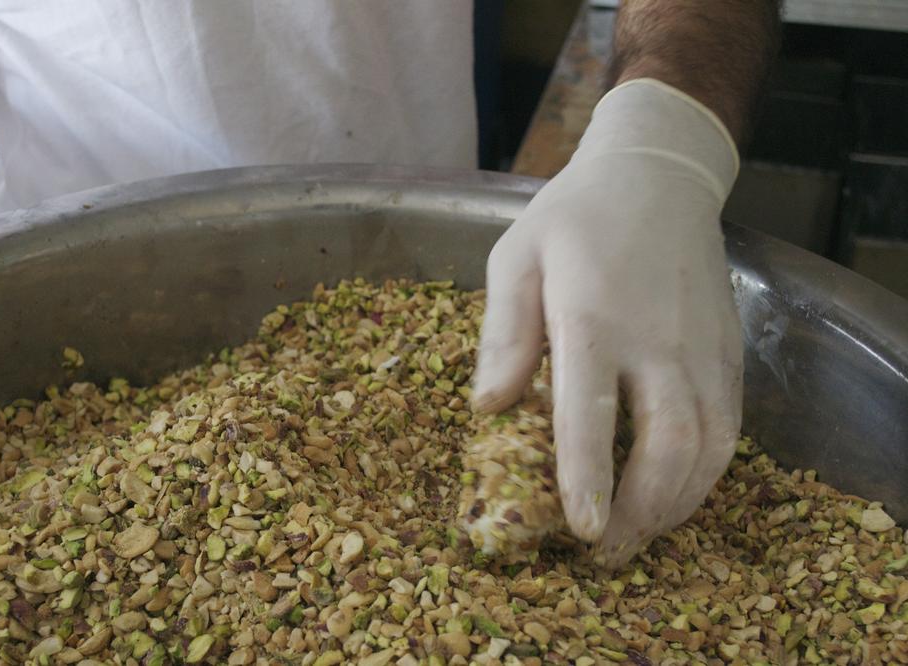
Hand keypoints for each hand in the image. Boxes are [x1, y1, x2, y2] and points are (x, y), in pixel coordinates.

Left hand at [473, 79, 743, 565]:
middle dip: (639, 511)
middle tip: (604, 554)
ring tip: (637, 538)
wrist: (659, 178)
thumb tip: (488, 407)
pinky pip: (729, 428)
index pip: (591, 410)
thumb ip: (503, 333)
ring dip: (676, 505)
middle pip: (666, 443)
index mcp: (593, 316)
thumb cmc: (575, 219)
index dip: (586, 476)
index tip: (579, 530)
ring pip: (708, 446)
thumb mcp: (517, 257)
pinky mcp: (728, 353)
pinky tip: (675, 496)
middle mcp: (657, 339)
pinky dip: (706, 476)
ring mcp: (702, 348)